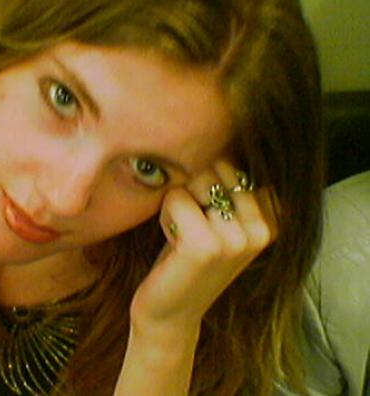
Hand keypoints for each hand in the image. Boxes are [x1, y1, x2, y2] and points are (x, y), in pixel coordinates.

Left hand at [130, 159, 277, 333]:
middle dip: (192, 189)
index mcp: (275, 216)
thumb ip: (230, 182)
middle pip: (215, 165)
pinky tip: (174, 244)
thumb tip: (220, 128)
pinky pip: (175, 198)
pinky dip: (166, 215)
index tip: (207, 216)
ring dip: (177, 203)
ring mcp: (239, 239)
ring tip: (184, 234)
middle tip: (191, 226)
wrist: (170, 311)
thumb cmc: (187, 256)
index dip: (208, 179)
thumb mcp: (219, 217)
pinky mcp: (208, 246)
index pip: (235, 160)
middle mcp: (265, 227)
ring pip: (193, 179)